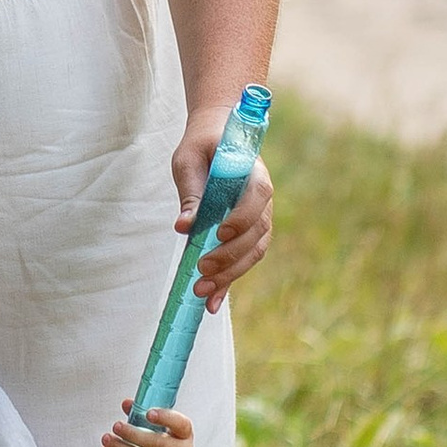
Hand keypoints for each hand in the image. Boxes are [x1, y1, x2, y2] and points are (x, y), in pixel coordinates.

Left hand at [99, 402, 193, 446]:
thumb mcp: (157, 430)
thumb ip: (143, 414)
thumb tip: (127, 404)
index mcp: (184, 435)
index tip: (148, 413)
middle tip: (116, 425)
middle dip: (133, 434)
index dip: (165, 417)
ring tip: (106, 439)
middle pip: (156, 443)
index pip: (181, 424)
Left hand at [170, 116, 273, 304]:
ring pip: (253, 252)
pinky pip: (242, 261)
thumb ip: (191, 193)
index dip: (242, 217)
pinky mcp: (245, 235)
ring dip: (230, 274)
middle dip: (231, 255)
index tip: (219, 232)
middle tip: (202, 270)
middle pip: (256, 232)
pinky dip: (228, 283)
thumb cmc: (200, 148)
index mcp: (253, 172)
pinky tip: (211, 304)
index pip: (258, 196)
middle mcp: (262, 199)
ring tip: (202, 291)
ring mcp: (258, 219)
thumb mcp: (188, 162)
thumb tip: (184, 227)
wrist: (213, 143)